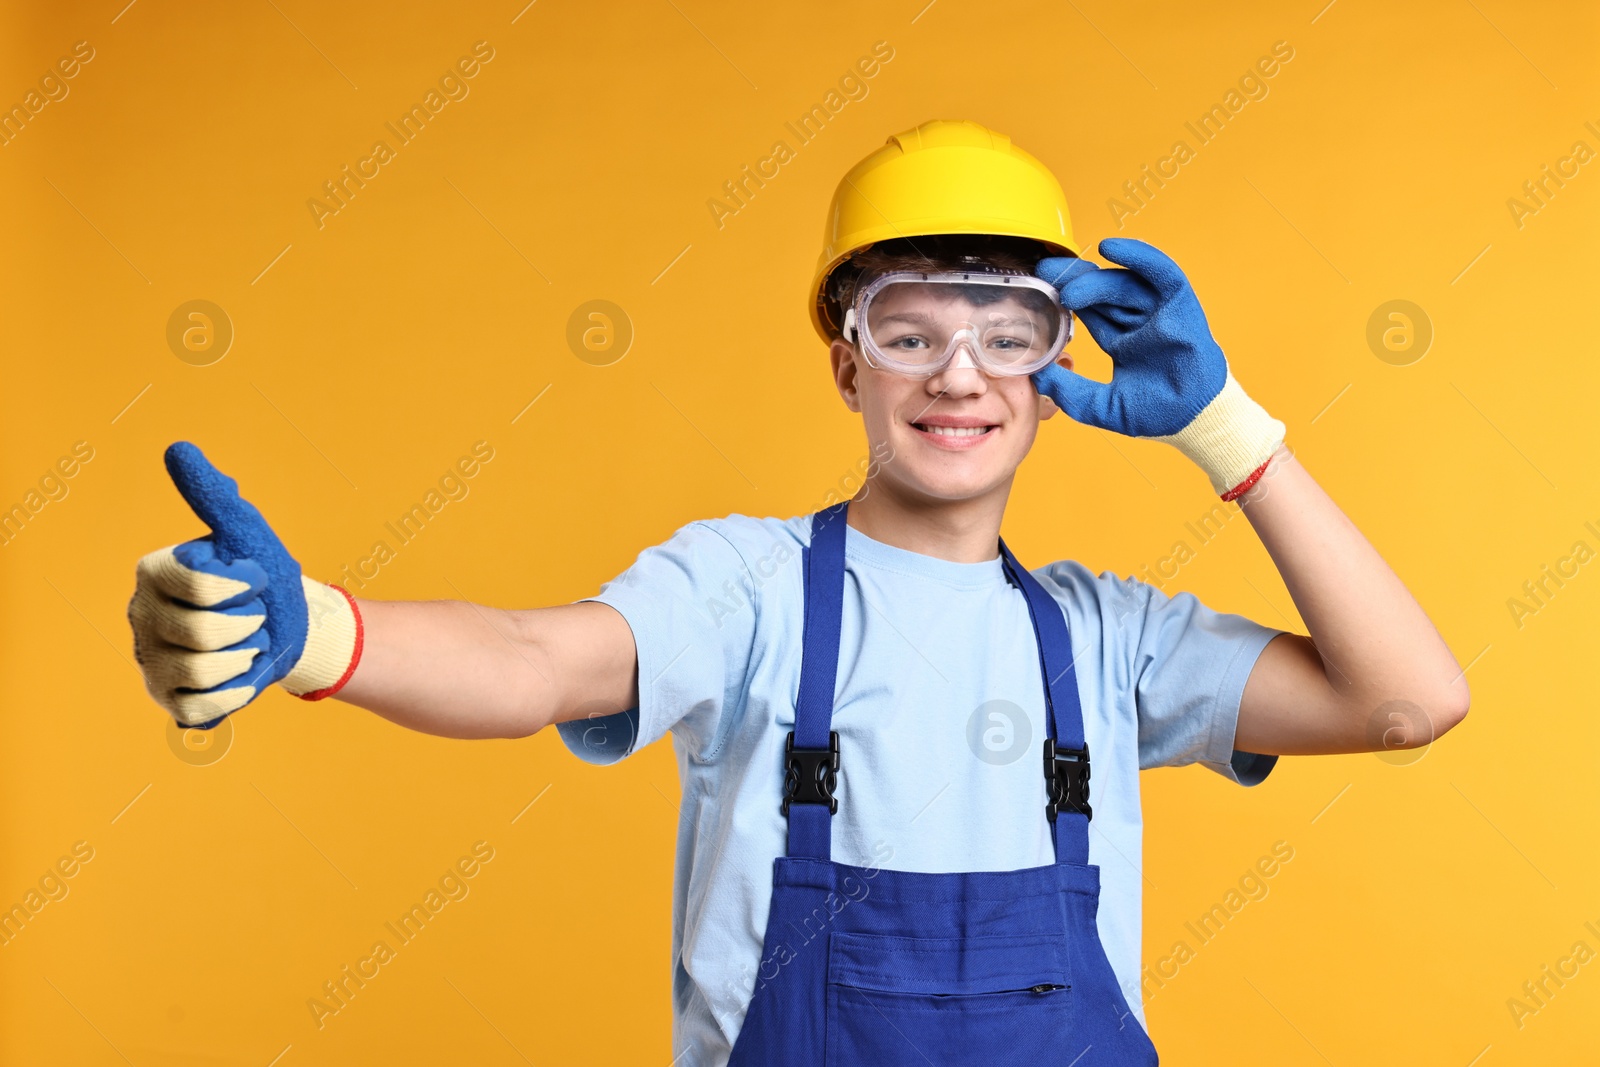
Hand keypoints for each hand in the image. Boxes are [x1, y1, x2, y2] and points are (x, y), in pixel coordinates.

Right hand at [127, 442, 360, 727]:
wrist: (290, 626)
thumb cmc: (264, 573)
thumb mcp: (245, 531)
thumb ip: (213, 495)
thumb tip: (178, 449)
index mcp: (153, 573)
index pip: (198, 586)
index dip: (243, 584)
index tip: (255, 578)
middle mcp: (140, 617)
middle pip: (202, 633)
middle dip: (249, 624)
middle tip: (254, 616)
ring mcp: (150, 662)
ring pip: (204, 672)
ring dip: (247, 657)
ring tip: (246, 643)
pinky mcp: (170, 700)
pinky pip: (204, 707)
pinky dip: (238, 692)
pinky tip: (241, 674)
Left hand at [1030, 238, 1285, 498]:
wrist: (1194, 420)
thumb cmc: (1157, 414)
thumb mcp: (1103, 406)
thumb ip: (1071, 392)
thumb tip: (1038, 376)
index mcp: (1122, 341)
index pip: (1090, 311)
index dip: (1066, 298)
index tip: (1040, 288)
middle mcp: (1139, 322)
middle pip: (1103, 292)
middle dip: (1074, 280)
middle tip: (1045, 272)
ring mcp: (1160, 311)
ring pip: (1124, 283)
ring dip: (1095, 278)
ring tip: (1069, 284)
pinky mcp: (1181, 303)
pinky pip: (1161, 272)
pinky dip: (1139, 257)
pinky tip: (1111, 249)